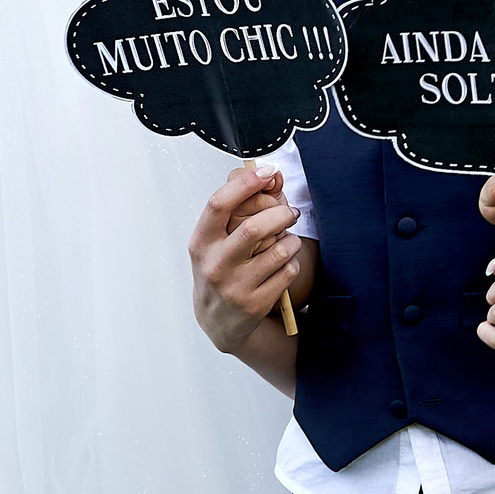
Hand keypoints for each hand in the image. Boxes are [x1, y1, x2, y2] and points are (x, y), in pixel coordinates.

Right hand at [189, 165, 302, 352]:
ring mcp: (234, 287)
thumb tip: (271, 174)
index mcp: (201, 242)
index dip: (245, 184)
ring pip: (279, 250)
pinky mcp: (255, 304)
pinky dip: (293, 262)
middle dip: (281, 214)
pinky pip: (288, 272)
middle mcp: (214, 264)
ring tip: (290, 240)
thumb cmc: (220, 269)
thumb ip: (237, 207)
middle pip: (254, 228)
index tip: (268, 172)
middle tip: (291, 213)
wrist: (218, 321)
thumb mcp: (215, 241)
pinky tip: (286, 263)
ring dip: (293, 240)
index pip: (218, 204)